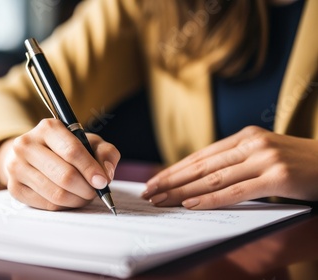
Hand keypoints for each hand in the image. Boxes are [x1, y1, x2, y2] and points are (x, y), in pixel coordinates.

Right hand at [0, 119, 119, 210]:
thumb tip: (105, 174)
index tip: (102, 182)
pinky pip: (46, 204)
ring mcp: (16, 166)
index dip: (90, 169)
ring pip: (56, 193)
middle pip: (64, 175)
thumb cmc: (67, 148)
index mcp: (48, 128)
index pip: (72, 151)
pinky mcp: (14, 187)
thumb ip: (105, 153)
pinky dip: (64, 206)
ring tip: (84, 196)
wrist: (33, 155)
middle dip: (86, 188)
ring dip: (77, 199)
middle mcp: (27, 144)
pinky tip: (69, 199)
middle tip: (95, 192)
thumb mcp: (89, 143)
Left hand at [141, 126, 317, 208]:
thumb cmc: (299, 164)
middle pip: (201, 166)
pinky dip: (210, 199)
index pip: (201, 155)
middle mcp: (251, 144)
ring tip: (161, 200)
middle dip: (171, 180)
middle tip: (149, 192)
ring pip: (213, 178)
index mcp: (246, 137)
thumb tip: (203, 177)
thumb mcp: (265, 154)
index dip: (175, 169)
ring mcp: (265, 159)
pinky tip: (190, 204)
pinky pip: (236, 192)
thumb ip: (237, 161)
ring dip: (182, 191)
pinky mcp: (277, 177)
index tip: (155, 180)